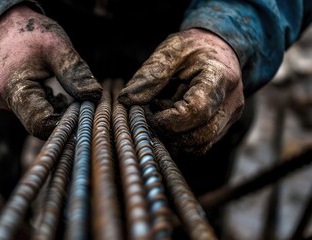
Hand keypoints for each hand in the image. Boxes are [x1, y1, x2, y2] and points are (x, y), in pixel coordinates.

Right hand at [0, 4, 101, 138]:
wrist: (1, 23)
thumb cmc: (28, 31)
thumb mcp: (57, 46)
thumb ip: (75, 73)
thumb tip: (94, 97)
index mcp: (12, 89)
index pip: (40, 124)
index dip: (65, 122)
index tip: (81, 108)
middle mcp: (3, 101)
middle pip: (41, 120)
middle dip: (62, 108)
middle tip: (72, 87)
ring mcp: (3, 103)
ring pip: (38, 113)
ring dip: (54, 101)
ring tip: (55, 76)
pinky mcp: (7, 101)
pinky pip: (33, 106)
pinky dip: (46, 97)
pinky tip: (46, 79)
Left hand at [118, 28, 243, 154]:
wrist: (220, 47)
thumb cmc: (195, 47)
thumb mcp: (171, 50)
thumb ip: (150, 75)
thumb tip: (126, 100)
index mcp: (219, 77)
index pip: (197, 111)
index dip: (168, 119)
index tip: (149, 112)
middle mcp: (230, 102)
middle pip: (201, 135)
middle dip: (169, 132)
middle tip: (151, 114)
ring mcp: (229, 117)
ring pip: (201, 145)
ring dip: (174, 137)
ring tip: (161, 113)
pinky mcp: (222, 127)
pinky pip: (201, 144)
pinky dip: (181, 138)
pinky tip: (170, 119)